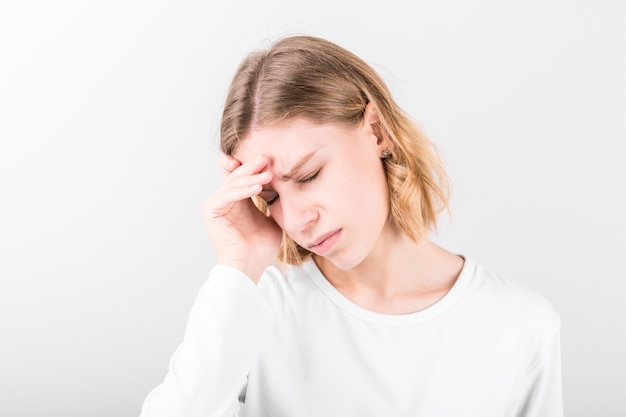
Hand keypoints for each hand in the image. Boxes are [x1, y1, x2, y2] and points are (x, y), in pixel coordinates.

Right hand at [202, 154, 282, 282]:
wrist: (249, 266)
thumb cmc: (261, 248)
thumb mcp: (273, 220)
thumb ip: (275, 203)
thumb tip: (290, 188)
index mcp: (239, 200)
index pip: (245, 177)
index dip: (255, 167)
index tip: (271, 159)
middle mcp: (226, 199)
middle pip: (237, 175)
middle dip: (252, 166)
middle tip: (267, 158)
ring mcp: (217, 204)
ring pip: (233, 183)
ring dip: (251, 177)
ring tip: (268, 175)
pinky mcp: (211, 210)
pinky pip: (227, 194)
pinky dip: (242, 190)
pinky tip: (257, 187)